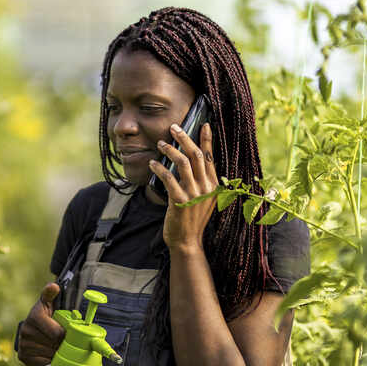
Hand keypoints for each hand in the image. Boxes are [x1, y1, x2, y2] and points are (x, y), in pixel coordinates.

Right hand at [16, 281, 65, 365]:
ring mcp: (23, 343)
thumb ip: (51, 294)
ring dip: (55, 352)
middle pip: (54, 343)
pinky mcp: (22, 356)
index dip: (64, 335)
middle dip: (60, 343)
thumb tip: (54, 286)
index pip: (57, 332)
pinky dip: (48, 360)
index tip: (65, 334)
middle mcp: (26, 329)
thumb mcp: (49, 305)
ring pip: (49, 353)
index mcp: (35, 315)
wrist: (34, 337)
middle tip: (61, 341)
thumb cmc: (46, 319)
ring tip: (54, 346)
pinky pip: (42, 362)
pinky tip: (48, 354)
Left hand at [148, 122, 218, 252]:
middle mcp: (206, 188)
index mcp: (214, 185)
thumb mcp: (203, 199)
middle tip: (174, 127)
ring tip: (160, 144)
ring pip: (182, 163)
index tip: (204, 124)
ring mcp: (194, 194)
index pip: (210, 157)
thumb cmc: (192, 218)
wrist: (187, 241)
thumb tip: (190, 160)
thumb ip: (201, 181)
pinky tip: (152, 163)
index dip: (207, 140)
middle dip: (184, 138)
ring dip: (170, 150)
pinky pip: (168, 178)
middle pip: (196, 155)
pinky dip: (159, 168)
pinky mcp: (179, 201)